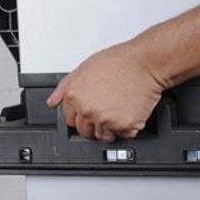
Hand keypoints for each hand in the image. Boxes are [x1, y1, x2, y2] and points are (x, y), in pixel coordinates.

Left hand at [46, 40, 166, 141]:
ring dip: (110, 128)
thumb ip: (65, 87)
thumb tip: (53, 101)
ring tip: (118, 110)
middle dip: (93, 124)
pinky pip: (123, 135)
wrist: (146, 63)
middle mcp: (87, 110)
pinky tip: (129, 111)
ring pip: (102, 137)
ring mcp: (105, 120)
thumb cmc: (119, 62)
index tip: (89, 111)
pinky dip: (127, 128)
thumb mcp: (84, 68)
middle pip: (84, 132)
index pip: (69, 120)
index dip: (80, 116)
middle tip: (106, 109)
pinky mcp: (124, 126)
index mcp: (74, 96)